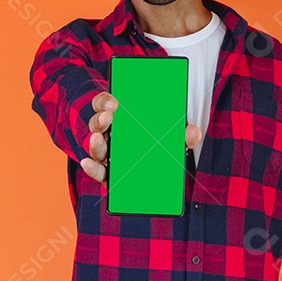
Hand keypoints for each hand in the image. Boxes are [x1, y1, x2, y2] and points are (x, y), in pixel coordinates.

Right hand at [79, 90, 202, 183]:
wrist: (154, 179)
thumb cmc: (156, 148)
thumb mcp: (169, 138)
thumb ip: (181, 135)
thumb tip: (193, 132)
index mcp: (120, 119)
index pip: (105, 104)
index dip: (105, 101)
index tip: (113, 102)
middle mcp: (108, 134)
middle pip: (98, 123)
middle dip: (101, 119)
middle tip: (109, 116)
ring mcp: (105, 153)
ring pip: (95, 145)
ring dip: (95, 142)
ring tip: (99, 138)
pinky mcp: (106, 174)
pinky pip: (96, 170)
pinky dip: (91, 167)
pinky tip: (88, 164)